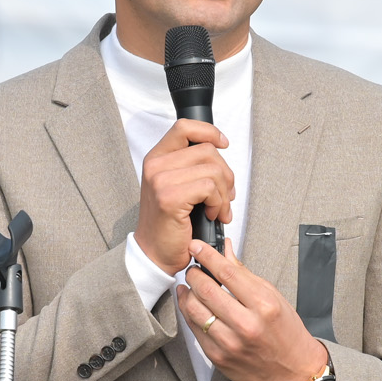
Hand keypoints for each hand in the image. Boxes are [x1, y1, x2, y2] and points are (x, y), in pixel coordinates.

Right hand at [137, 119, 234, 275]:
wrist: (155, 253)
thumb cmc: (170, 223)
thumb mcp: (177, 186)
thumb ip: (191, 166)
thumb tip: (221, 153)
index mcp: (157, 158)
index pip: (185, 127)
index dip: (210, 132)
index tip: (223, 144)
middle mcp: (155, 165)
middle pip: (208, 150)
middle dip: (226, 175)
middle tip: (225, 196)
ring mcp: (160, 180)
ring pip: (213, 170)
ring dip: (224, 194)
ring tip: (219, 209)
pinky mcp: (169, 198)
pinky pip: (209, 188)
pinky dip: (219, 203)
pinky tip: (212, 215)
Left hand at [176, 239, 329, 380]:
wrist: (293, 370)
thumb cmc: (286, 332)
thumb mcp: (273, 297)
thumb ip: (244, 274)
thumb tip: (225, 251)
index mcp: (263, 305)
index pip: (227, 273)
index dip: (206, 255)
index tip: (196, 247)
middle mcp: (246, 325)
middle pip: (206, 290)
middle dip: (193, 274)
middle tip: (192, 268)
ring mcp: (230, 343)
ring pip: (194, 310)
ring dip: (186, 293)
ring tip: (189, 286)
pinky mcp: (218, 357)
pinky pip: (194, 330)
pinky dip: (189, 314)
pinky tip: (191, 305)